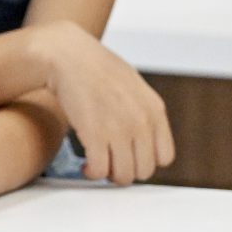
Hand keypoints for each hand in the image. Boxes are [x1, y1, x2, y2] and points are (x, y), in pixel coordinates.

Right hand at [33, 23, 173, 185]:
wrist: (67, 55)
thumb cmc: (96, 69)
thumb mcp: (134, 86)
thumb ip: (144, 113)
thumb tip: (143, 142)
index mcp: (154, 110)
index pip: (164, 157)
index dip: (144, 160)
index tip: (128, 156)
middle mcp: (141, 122)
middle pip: (143, 171)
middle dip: (125, 170)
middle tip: (109, 161)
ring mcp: (120, 129)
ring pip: (123, 176)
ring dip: (107, 174)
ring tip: (96, 164)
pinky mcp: (95, 134)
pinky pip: (99, 170)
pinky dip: (91, 172)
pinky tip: (84, 164)